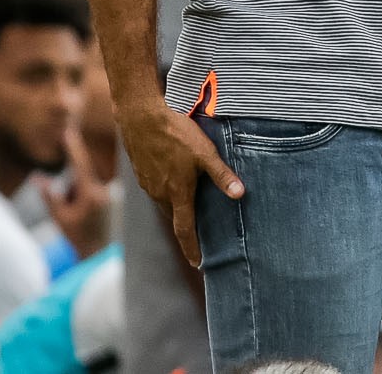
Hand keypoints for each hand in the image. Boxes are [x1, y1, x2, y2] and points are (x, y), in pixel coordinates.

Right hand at [43, 128, 114, 258]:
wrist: (96, 250)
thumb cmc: (76, 235)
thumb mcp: (59, 216)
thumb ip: (49, 196)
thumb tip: (38, 177)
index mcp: (91, 193)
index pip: (80, 165)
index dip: (73, 148)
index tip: (68, 133)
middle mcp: (102, 190)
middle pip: (79, 178)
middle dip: (69, 189)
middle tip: (69, 201)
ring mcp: (107, 193)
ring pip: (82, 185)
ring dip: (73, 195)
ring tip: (75, 216)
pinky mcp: (107, 196)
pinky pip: (88, 190)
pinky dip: (79, 198)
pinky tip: (81, 213)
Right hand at [119, 103, 242, 269]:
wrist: (140, 116)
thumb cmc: (176, 133)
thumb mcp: (205, 153)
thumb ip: (222, 175)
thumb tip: (241, 194)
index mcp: (177, 193)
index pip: (184, 229)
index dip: (192, 248)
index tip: (199, 264)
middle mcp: (159, 193)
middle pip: (175, 218)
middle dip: (186, 230)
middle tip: (199, 240)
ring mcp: (148, 183)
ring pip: (165, 203)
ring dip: (177, 210)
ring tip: (191, 212)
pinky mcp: (142, 172)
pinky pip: (157, 190)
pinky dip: (168, 194)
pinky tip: (176, 184)